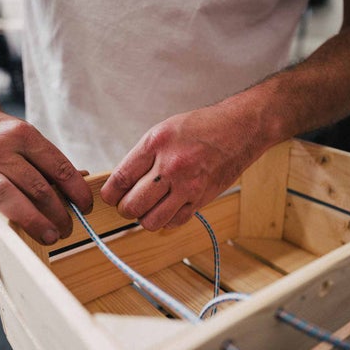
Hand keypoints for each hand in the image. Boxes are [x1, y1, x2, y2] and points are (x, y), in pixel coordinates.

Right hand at [0, 103, 92, 274]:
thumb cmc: (0, 135)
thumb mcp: (28, 138)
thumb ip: (51, 162)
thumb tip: (82, 182)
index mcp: (23, 136)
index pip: (57, 166)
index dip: (76, 190)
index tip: (86, 207)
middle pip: (34, 184)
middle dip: (56, 211)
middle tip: (67, 229)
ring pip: (6, 198)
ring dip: (30, 221)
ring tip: (49, 238)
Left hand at [100, 103, 262, 229]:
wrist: (240, 129)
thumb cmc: (202, 127)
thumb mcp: (164, 130)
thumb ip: (143, 156)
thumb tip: (123, 183)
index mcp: (156, 144)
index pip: (120, 179)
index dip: (110, 195)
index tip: (110, 197)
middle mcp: (171, 166)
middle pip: (132, 205)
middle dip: (125, 209)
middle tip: (128, 204)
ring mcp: (188, 185)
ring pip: (151, 220)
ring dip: (144, 218)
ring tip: (148, 208)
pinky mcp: (201, 199)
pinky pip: (174, 222)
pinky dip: (166, 221)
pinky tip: (167, 209)